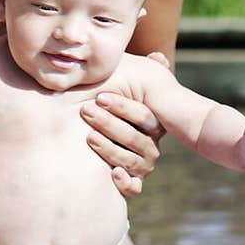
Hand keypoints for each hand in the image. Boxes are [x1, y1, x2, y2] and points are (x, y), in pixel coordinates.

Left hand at [81, 57, 170, 197]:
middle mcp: (150, 146)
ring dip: (111, 149)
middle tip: (86, 112)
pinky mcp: (130, 182)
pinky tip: (112, 173)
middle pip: (136, 139)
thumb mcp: (122, 88)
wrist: (91, 138)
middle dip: (110, 124)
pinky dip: (125, 183)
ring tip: (90, 137)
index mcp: (152, 124)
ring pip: (131, 161)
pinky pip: (133, 188)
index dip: (123, 107)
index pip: (144, 117)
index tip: (100, 97)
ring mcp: (141, 165)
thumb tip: (157, 57)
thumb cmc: (110, 108)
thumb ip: (139, 71)